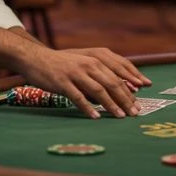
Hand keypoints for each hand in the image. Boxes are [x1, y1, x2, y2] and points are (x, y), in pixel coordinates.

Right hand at [17, 46, 147, 118]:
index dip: (131, 87)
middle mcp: (88, 65)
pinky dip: (88, 108)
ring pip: (98, 90)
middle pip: (112, 83)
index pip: (119, 73)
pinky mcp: (63, 83)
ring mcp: (76, 73)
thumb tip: (115, 94)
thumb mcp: (83, 66)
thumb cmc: (62, 65)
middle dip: (126, 99)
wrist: (36, 59)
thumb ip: (98, 77)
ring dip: (111, 105)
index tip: (139, 101)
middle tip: (135, 113)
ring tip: (120, 116)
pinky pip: (78, 97)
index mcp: (95, 60)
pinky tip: (96, 117)